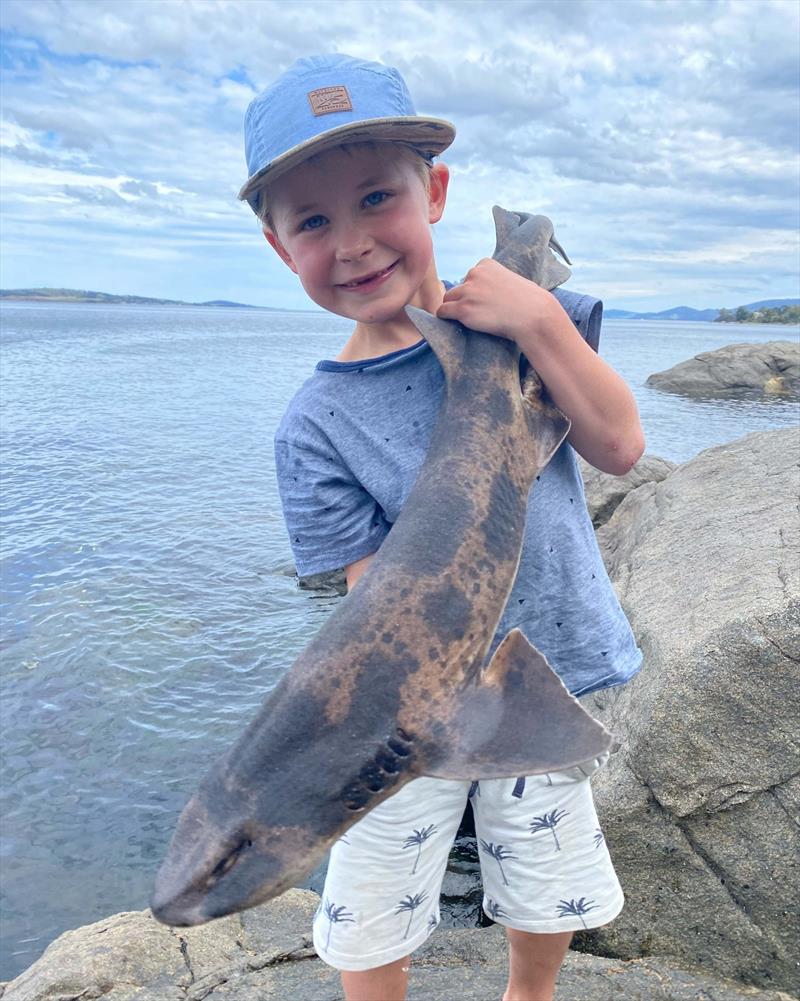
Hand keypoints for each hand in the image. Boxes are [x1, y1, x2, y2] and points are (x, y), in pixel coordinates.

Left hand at [436, 258, 558, 344]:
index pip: (470, 277)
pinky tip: (457, 323)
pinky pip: (442, 311)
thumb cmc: (527, 302)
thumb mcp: (509, 281)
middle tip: (480, 313)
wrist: (533, 315)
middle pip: (457, 288)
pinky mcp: (463, 309)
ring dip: (456, 309)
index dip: (477, 291)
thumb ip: (492, 281)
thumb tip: (480, 294)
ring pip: (448, 299)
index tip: (489, 301)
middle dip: (464, 300)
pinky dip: (446, 317)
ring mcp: (468, 292)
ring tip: (472, 320)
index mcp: (485, 264)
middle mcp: (474, 274)